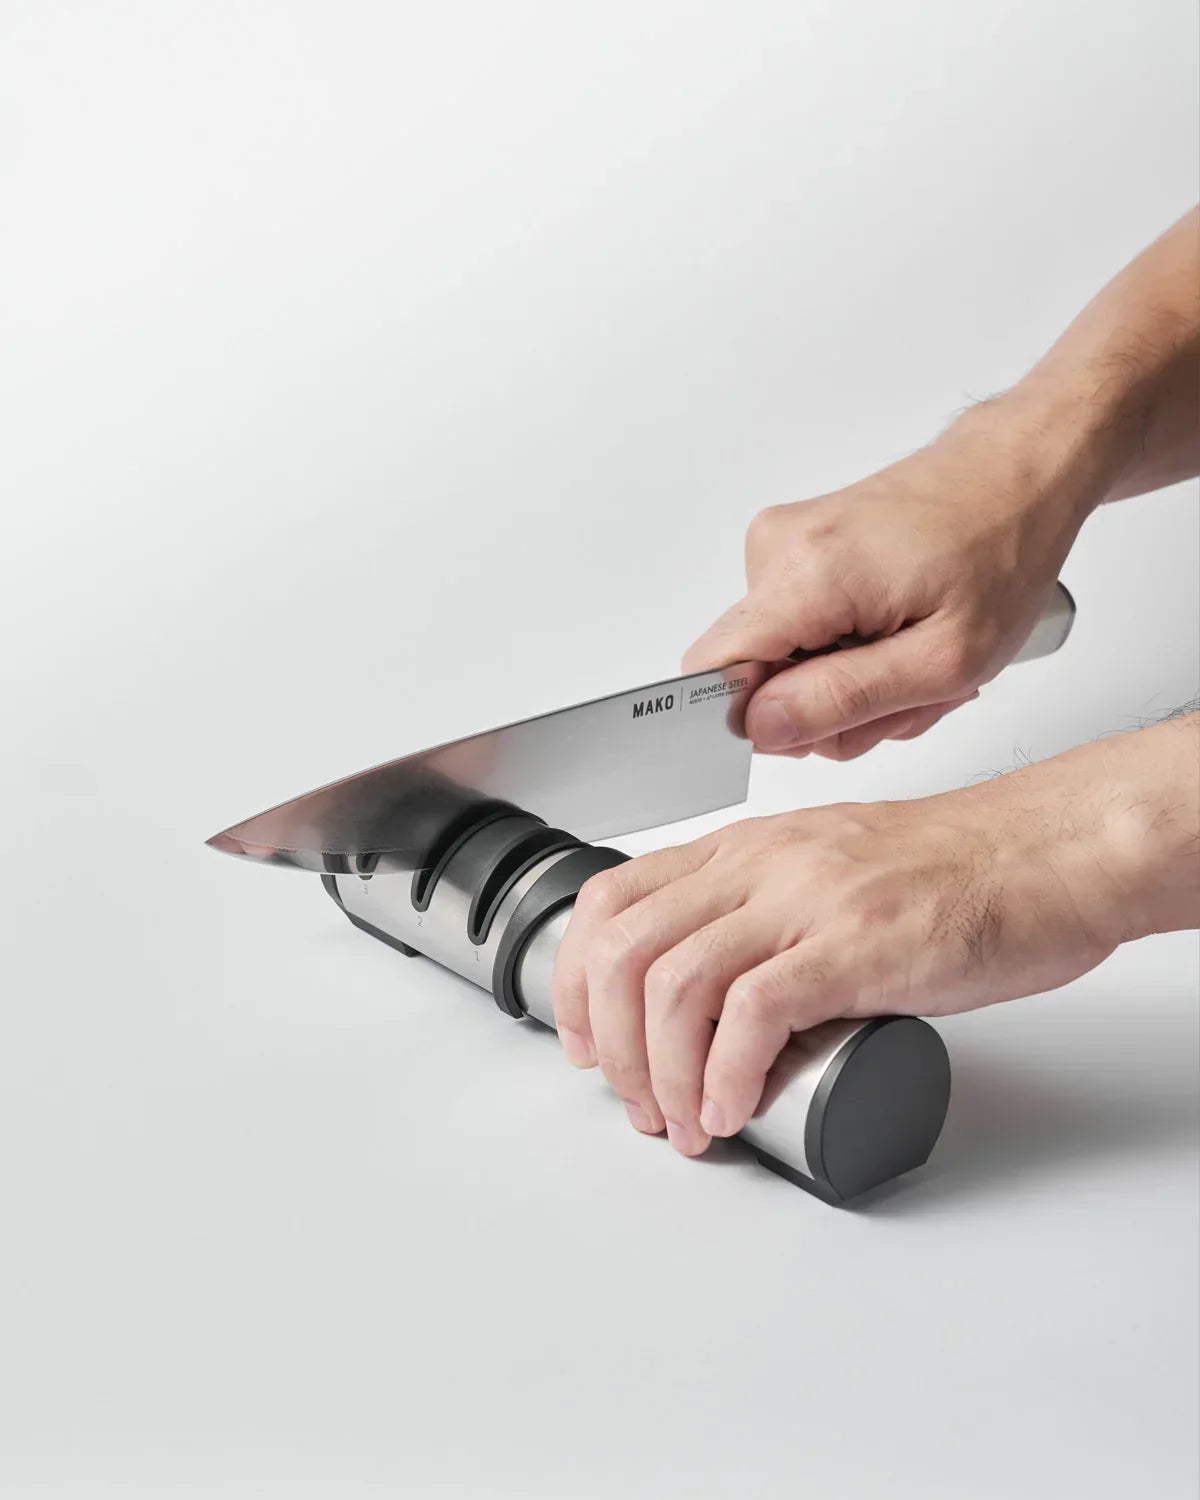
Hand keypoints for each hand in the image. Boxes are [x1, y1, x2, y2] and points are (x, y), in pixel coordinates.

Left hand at [550, 718, 1199, 1153]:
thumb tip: (710, 1016)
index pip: (609, 899)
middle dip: (613, 1047)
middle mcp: (760, 865)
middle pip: (625, 950)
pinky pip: (754, 1011)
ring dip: (664, 1075)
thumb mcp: (823, 876)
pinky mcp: (856, 944)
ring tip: (689, 1124)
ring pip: (674, 985)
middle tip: (639, 1105)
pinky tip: (735, 1109)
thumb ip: (759, 924)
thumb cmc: (949, 875)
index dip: (574, 980)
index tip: (586, 1042)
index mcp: (743, 849)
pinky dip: (727, 1074)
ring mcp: (806, 900)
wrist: (1044, 858)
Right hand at [683, 400, 1097, 760]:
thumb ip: (842, 701)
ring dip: (850, 683)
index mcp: (806, 574)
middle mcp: (778, 548)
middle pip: (754, 678)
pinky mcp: (797, 547)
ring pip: (781, 662)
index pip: (713, 672)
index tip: (828, 722)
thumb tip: (760, 728)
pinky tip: (900, 637)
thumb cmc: (1002, 550)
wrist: (1020, 472)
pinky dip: (851, 652)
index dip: (760, 719)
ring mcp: (782, 544)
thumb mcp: (943, 660)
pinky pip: (798, 633)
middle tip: (907, 691)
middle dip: (829, 708)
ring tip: (914, 659)